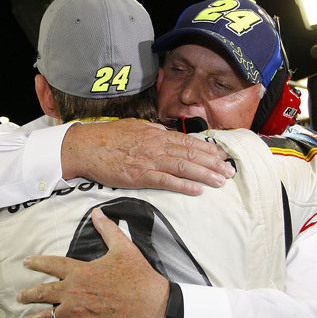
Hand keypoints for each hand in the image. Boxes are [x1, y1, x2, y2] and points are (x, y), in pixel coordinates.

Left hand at [17, 207, 168, 317]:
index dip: (38, 263)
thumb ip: (108, 229)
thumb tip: (98, 212)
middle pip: (44, 293)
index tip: (26, 262)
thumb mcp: (123, 247)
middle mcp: (73, 292)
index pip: (53, 265)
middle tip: (20, 297)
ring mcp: (76, 314)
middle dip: (29, 295)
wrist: (151, 305)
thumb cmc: (138, 276)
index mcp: (80, 272)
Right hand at [62, 119, 234, 195]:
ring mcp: (149, 160)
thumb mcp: (134, 127)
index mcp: (156, 135)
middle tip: (231, 172)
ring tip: (222, 181)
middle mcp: (157, 146)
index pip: (189, 142)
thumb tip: (166, 133)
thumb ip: (152, 131)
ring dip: (206, 174)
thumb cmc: (107, 138)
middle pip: (192, 154)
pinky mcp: (139, 175)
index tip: (223, 156)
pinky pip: (166, 181)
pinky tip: (198, 190)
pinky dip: (183, 185)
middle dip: (214, 163)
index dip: (209, 150)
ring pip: (184, 166)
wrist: (85, 146)